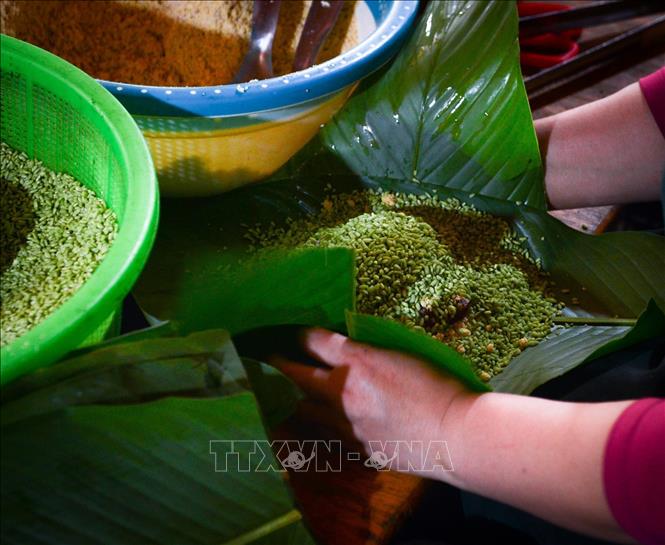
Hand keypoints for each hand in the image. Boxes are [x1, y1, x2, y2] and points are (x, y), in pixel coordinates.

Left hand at [269, 328, 475, 473]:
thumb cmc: (439, 386)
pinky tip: (329, 422)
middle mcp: (343, 392)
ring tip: (299, 394)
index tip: (293, 333)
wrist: (456, 434)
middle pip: (298, 375)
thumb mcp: (403, 355)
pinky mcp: (356, 448)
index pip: (314, 341)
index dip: (299, 334)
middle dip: (282, 363)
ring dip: (301, 398)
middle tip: (271, 358)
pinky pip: (327, 434)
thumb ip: (368, 352)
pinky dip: (324, 424)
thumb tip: (346, 351)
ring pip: (305, 409)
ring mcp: (346, 424)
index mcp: (358, 362)